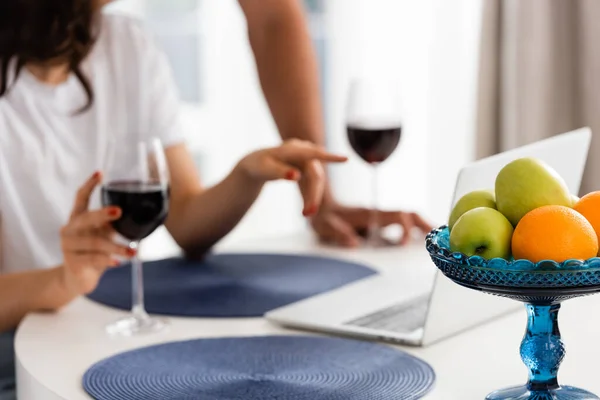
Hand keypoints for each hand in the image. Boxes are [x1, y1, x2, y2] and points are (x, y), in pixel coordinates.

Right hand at [59, 172, 133, 294]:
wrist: (77, 278)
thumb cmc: (94, 251)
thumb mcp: (104, 233)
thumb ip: (114, 223)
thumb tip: (145, 212)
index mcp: (78, 218)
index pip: (80, 197)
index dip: (89, 185)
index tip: (100, 173)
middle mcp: (70, 229)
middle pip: (86, 218)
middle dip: (103, 214)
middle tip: (119, 211)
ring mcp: (68, 246)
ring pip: (95, 243)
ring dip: (116, 247)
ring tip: (134, 252)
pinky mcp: (73, 263)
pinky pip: (93, 259)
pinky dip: (108, 260)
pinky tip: (119, 263)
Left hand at [237, 139, 347, 214]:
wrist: (256, 165)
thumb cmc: (258, 165)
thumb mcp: (264, 169)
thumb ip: (280, 171)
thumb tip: (297, 176)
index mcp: (293, 148)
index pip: (313, 153)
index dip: (330, 157)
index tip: (345, 159)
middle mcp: (304, 152)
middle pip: (315, 175)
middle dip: (314, 194)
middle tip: (309, 214)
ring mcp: (307, 160)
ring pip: (316, 181)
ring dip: (313, 197)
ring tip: (306, 214)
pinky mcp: (307, 170)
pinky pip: (312, 185)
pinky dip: (311, 197)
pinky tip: (306, 210)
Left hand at [309, 201, 432, 247]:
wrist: (320, 204)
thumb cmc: (324, 216)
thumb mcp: (327, 226)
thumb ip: (340, 234)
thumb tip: (354, 243)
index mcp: (370, 214)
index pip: (397, 217)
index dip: (405, 229)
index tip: (404, 244)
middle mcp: (378, 214)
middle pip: (408, 213)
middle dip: (423, 224)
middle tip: (436, 237)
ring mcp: (379, 216)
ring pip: (407, 216)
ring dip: (421, 226)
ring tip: (434, 239)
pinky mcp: (378, 220)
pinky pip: (400, 222)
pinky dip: (413, 228)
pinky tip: (419, 239)